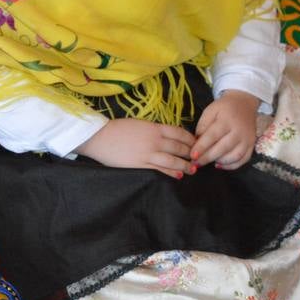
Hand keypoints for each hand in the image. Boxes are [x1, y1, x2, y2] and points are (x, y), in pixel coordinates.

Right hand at [76, 118, 195, 178]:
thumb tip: (167, 137)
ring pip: (173, 160)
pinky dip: (172, 172)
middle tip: (199, 158)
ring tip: (193, 169)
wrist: (100, 137)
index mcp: (154, 128)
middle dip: (191, 153)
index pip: (179, 133)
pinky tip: (179, 175)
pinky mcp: (141, 164)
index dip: (190, 139)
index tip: (196, 143)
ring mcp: (149, 153)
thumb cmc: (117, 129)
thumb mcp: (139, 124)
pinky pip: (161, 169)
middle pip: (179, 147)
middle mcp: (155, 140)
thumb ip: (154, 130)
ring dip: (186, 165)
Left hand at [192, 90, 259, 169]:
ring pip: (235, 156)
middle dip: (208, 158)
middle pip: (223, 148)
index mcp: (226, 120)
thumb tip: (196, 142)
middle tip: (196, 163)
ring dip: (220, 161)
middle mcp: (239, 131)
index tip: (192, 156)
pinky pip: (243, 159)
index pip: (212, 136)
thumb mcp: (210, 111)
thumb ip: (202, 126)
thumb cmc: (224, 108)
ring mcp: (248, 139)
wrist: (244, 103)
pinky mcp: (252, 145)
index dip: (202, 147)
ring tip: (209, 161)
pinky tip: (220, 164)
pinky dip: (232, 165)